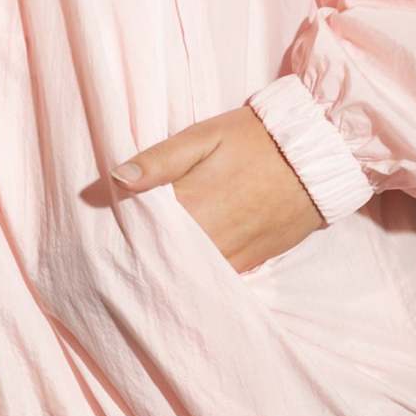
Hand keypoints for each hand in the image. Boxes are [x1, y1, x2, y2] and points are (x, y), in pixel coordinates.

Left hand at [109, 105, 324, 272]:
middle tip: (113, 253)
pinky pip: (217, 279)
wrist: (315, 156)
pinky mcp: (253, 263)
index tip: (100, 232)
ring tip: (144, 264)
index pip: (142, 230)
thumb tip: (117, 179)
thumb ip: (160, 160)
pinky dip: (198, 276)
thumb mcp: (204, 136)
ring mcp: (234, 256)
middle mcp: (211, 239)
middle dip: (140, 255)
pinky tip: (183, 270)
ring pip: (189, 274)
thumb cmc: (253, 139)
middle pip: (162, 259)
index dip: (120, 232)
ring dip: (168, 270)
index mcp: (192, 205)